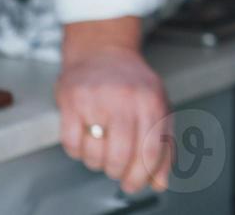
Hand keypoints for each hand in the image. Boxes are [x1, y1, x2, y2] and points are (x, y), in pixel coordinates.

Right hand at [55, 16, 171, 193]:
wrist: (102, 51)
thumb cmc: (131, 83)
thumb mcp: (156, 106)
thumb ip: (162, 145)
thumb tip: (160, 182)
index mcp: (152, 101)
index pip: (150, 152)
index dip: (142, 175)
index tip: (135, 184)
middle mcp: (126, 99)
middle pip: (121, 157)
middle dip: (117, 172)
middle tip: (115, 170)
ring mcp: (98, 99)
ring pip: (94, 154)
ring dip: (96, 161)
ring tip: (101, 144)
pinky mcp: (72, 100)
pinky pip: (72, 144)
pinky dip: (78, 150)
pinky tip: (85, 137)